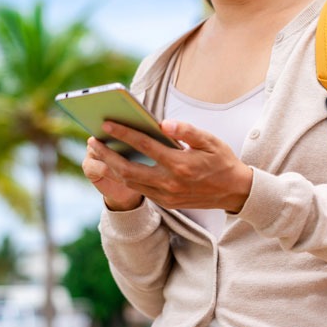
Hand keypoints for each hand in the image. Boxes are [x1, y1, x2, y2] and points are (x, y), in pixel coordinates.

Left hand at [90, 120, 252, 212]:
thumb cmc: (221, 161)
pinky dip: (123, 177)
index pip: (145, 146)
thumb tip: (164, 123)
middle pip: (128, 169)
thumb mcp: (210, 141)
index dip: (123, 133)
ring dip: (111, 166)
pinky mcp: (165, 203)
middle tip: (91, 140)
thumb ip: (187, 131)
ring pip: (129, 182)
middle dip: (106, 154)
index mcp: (180, 164)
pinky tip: (115, 163)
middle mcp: (170, 183)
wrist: (234, 192)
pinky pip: (138, 189)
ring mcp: (166, 196)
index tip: (106, 123)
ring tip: (98, 150)